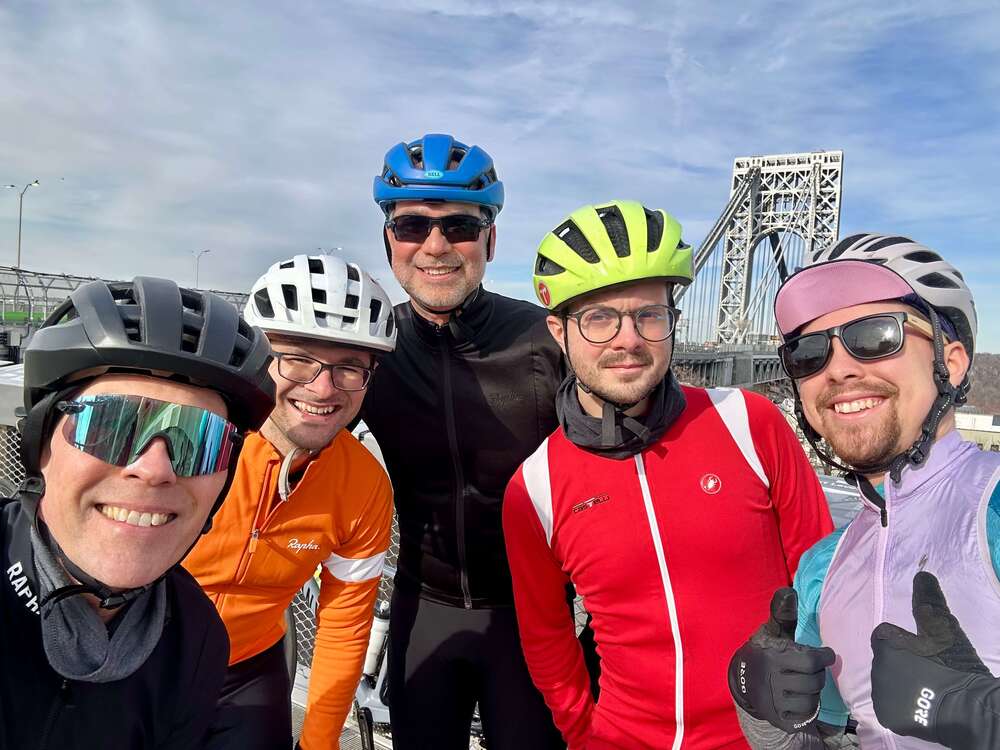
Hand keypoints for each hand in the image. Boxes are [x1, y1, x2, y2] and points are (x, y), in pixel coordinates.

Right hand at [728, 587, 835, 733]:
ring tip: (804, 683)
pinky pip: (806, 716)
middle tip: (810, 669)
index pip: (811, 660)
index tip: (826, 655)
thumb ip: (783, 613)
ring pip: (812, 699)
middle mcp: (771, 681)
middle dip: (816, 674)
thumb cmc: (765, 651)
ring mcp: (774, 702)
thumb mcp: (772, 631)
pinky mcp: (778, 718)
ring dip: (813, 691)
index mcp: (771, 657)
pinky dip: (808, 707)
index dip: (824, 657)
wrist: (742, 681)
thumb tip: (789, 590)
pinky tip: (800, 698)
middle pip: (815, 681)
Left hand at [871, 571, 999, 748]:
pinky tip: (919, 706)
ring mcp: (879, 693)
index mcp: (884, 641)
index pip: (885, 636)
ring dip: (899, 684)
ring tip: (924, 690)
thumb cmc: (955, 665)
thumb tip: (921, 574)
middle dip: (900, 663)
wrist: (969, 709)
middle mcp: (875, 666)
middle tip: (926, 673)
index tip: (923, 653)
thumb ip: (929, 601)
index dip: (904, 644)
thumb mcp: (944, 629)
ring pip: (885, 682)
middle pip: (884, 660)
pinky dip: (901, 706)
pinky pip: (888, 705)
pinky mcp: (886, 715)